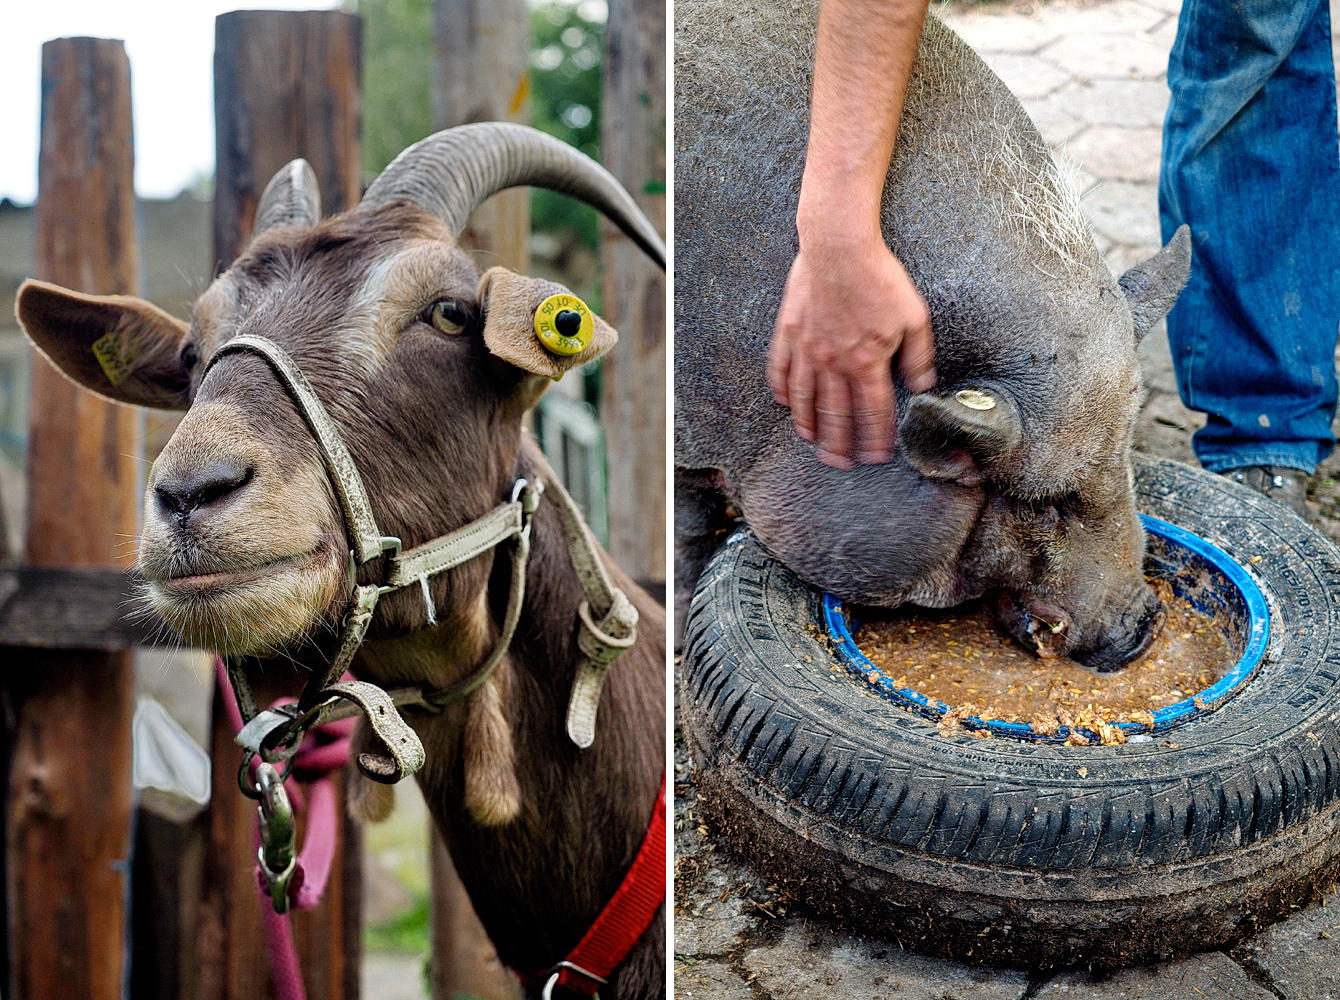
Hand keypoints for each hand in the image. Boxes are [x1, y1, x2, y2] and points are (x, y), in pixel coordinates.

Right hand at [768, 233, 935, 468]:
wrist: (839, 247)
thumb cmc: (880, 278)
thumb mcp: (914, 316)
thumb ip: (919, 356)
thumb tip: (923, 386)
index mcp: (867, 362)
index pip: (873, 412)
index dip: (876, 439)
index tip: (877, 457)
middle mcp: (834, 364)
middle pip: (836, 415)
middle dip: (839, 445)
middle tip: (840, 464)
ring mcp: (807, 350)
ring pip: (805, 400)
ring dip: (809, 425)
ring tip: (812, 442)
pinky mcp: (789, 333)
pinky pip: (781, 370)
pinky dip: (782, 391)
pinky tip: (785, 404)